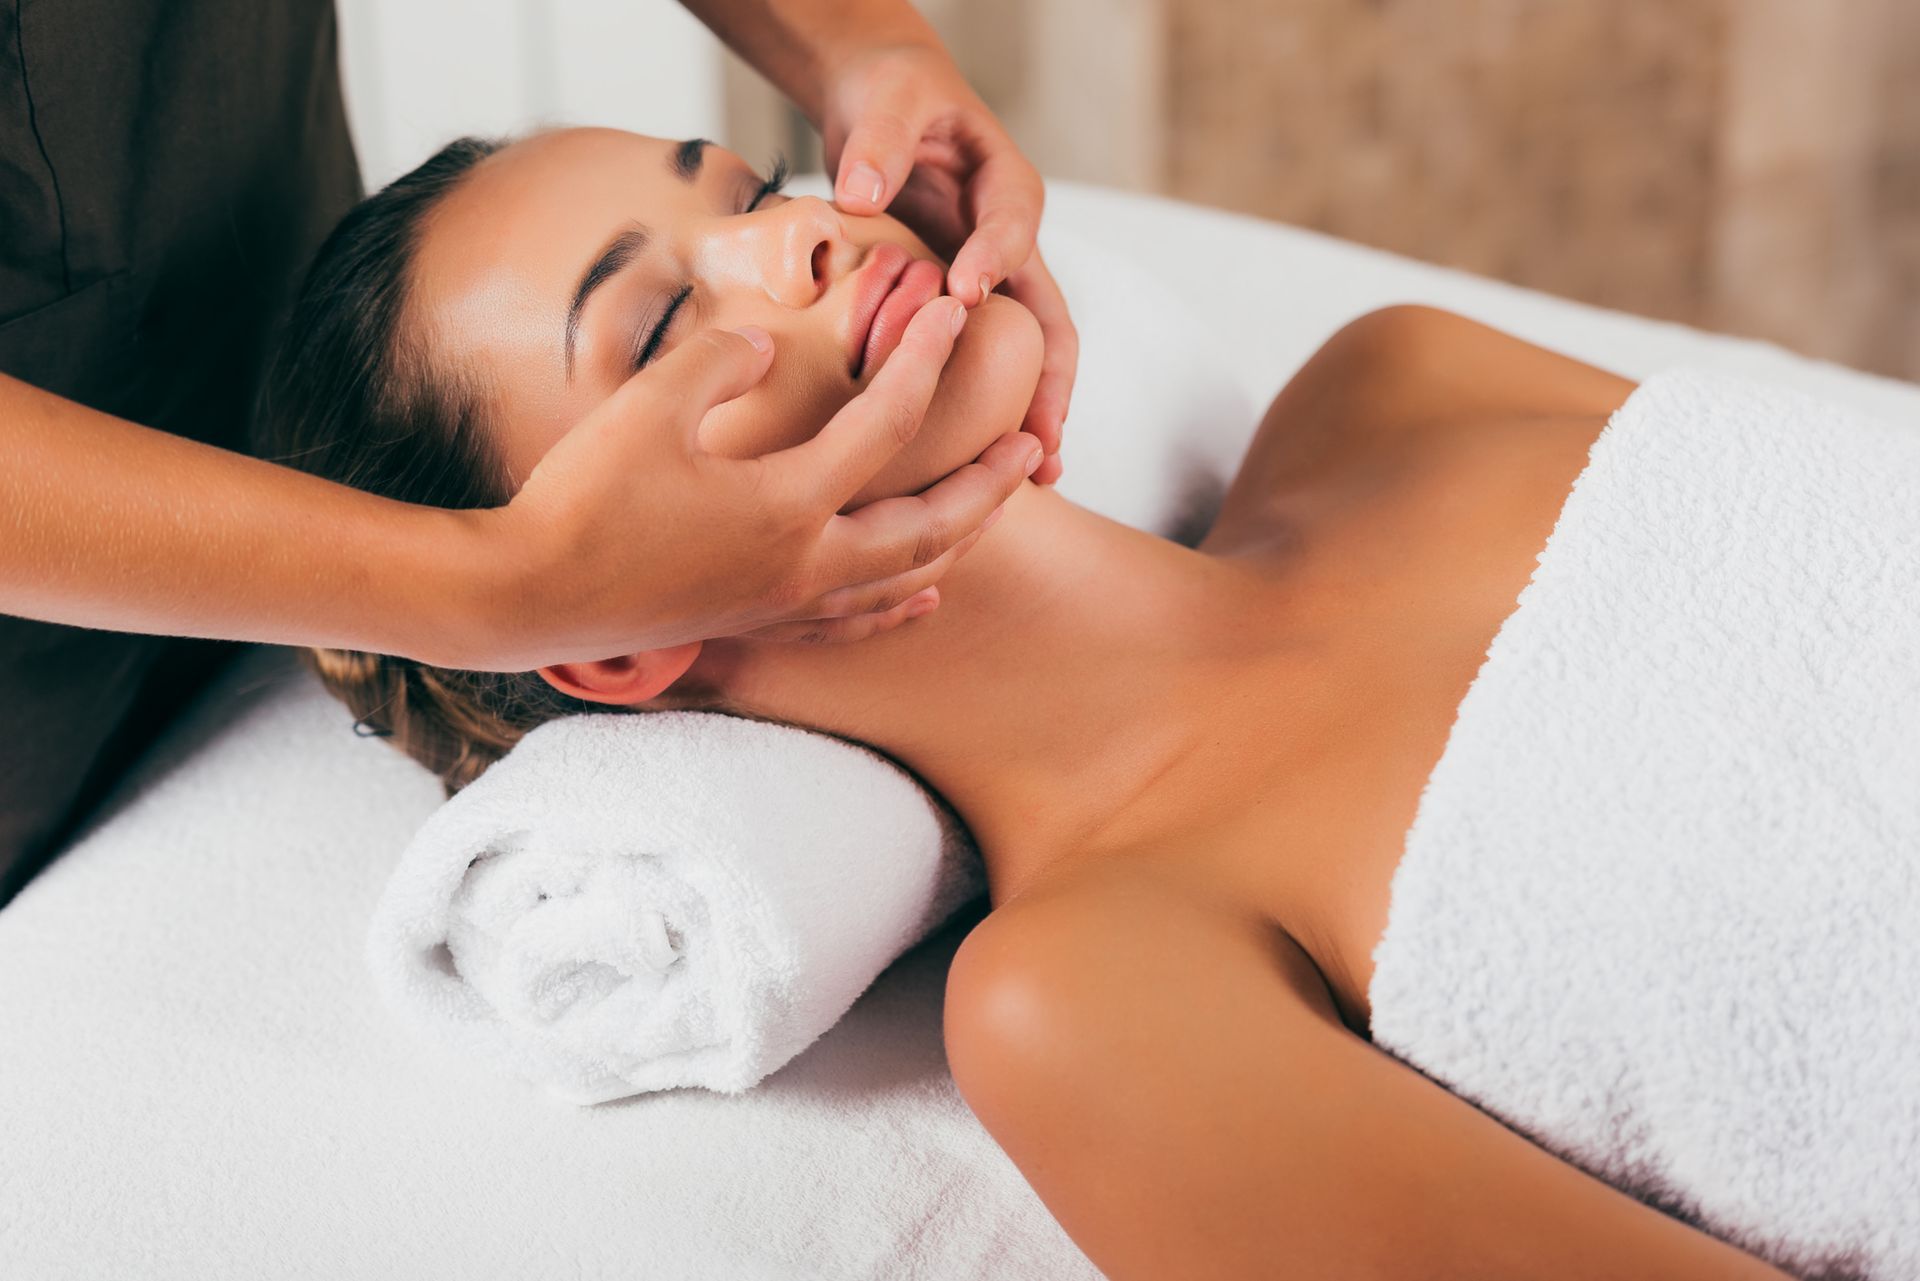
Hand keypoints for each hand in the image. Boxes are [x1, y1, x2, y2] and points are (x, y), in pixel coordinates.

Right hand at [446, 297, 1042, 671]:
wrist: (525, 597)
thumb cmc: (581, 498)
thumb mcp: (650, 404)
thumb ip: (723, 358)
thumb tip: (770, 341)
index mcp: (788, 504)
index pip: (888, 423)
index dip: (925, 359)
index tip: (951, 311)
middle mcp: (804, 566)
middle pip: (928, 525)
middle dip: (987, 487)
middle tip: (1032, 451)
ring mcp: (782, 607)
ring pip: (902, 582)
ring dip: (957, 544)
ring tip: (995, 515)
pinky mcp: (753, 628)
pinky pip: (852, 623)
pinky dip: (899, 605)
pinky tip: (923, 597)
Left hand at [823, 42, 1076, 485]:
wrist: (887, 111)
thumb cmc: (892, 99)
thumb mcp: (886, 103)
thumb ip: (879, 143)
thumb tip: (861, 196)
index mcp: (1006, 186)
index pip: (1011, 224)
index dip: (992, 257)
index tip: (965, 293)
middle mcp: (1013, 242)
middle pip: (1049, 318)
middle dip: (1050, 380)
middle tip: (1043, 440)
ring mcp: (994, 280)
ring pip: (1030, 353)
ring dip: (1036, 411)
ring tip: (1038, 474)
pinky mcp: (964, 306)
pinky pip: (985, 362)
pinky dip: (992, 408)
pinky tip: (981, 462)